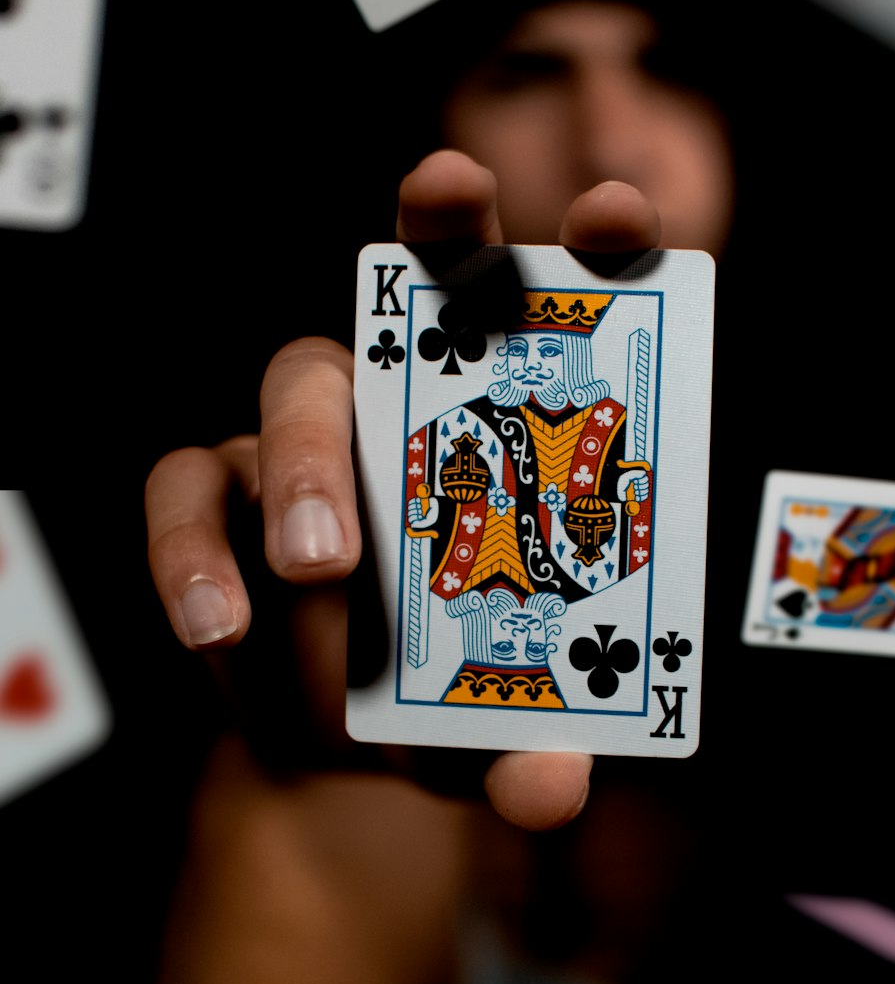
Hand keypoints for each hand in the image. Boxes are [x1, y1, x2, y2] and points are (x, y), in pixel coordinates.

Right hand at [146, 149, 661, 828]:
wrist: (344, 747)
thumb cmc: (452, 704)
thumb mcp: (506, 734)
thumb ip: (536, 749)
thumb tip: (546, 791)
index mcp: (513, 440)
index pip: (566, 325)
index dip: (594, 255)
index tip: (620, 217)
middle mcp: (410, 411)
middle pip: (427, 286)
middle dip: (444, 229)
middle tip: (449, 192)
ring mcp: (305, 443)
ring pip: (297, 386)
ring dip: (309, 458)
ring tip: (321, 565)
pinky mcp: (214, 496)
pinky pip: (184, 493)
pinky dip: (192, 557)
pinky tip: (218, 627)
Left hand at [616, 467, 650, 503]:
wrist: (616, 492)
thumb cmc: (621, 483)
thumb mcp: (627, 476)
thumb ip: (636, 473)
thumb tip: (644, 473)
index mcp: (638, 478)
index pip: (646, 479)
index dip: (642, 480)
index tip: (635, 481)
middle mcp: (639, 484)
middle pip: (647, 485)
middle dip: (641, 486)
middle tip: (634, 487)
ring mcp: (639, 490)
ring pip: (646, 491)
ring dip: (641, 492)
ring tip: (635, 492)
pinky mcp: (638, 496)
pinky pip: (644, 497)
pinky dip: (641, 497)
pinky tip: (636, 497)